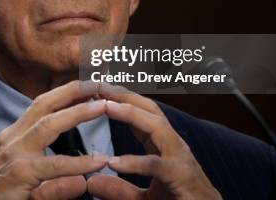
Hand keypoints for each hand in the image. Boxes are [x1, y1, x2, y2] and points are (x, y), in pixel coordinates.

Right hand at [0, 81, 108, 199]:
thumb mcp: (26, 182)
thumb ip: (54, 181)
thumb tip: (83, 183)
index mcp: (14, 136)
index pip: (40, 105)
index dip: (64, 93)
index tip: (88, 85)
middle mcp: (12, 139)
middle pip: (43, 105)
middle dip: (72, 90)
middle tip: (99, 82)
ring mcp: (14, 155)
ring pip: (48, 126)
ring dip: (78, 113)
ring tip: (104, 107)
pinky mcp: (19, 175)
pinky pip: (53, 166)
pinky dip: (78, 163)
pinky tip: (98, 161)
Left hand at [87, 89, 220, 199]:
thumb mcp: (143, 197)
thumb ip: (120, 189)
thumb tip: (93, 182)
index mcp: (164, 146)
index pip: (142, 114)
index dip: (120, 101)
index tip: (96, 91)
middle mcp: (173, 146)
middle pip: (150, 110)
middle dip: (125, 96)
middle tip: (99, 85)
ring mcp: (180, 159)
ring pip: (157, 127)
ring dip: (131, 114)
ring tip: (107, 107)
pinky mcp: (182, 177)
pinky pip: (157, 165)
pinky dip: (135, 163)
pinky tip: (114, 162)